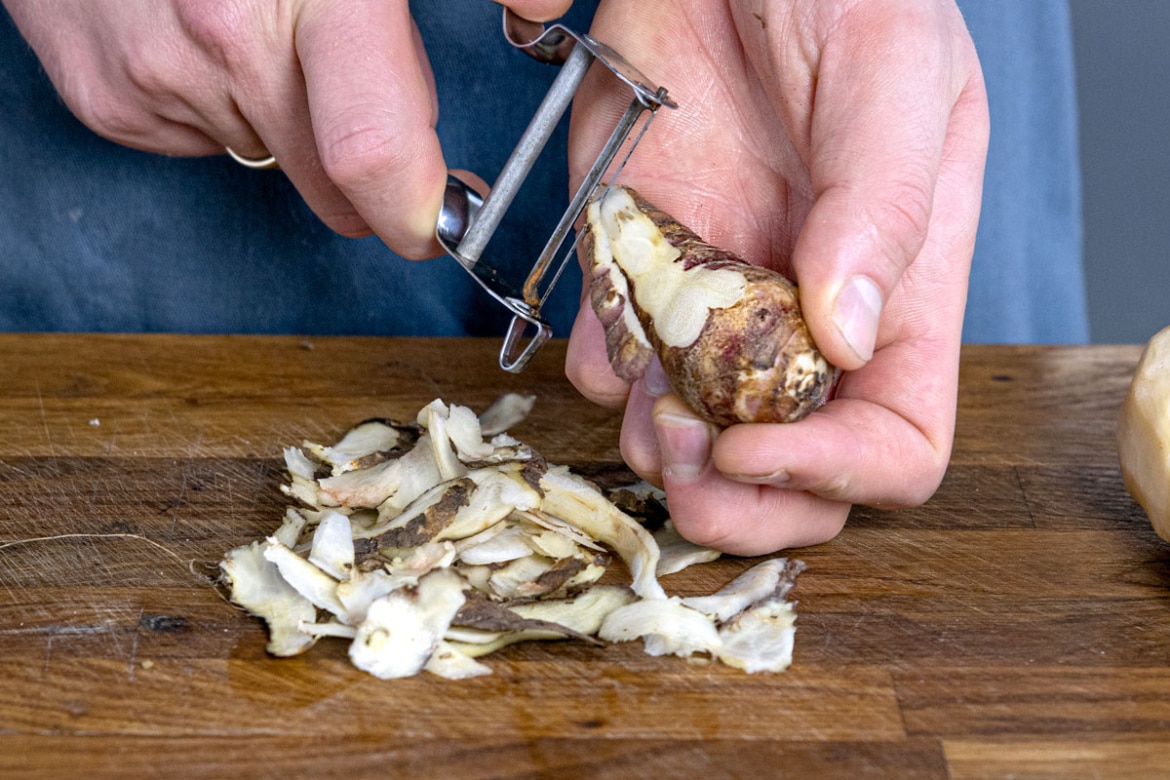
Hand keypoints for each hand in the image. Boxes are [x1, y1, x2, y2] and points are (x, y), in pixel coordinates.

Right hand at [2, 0, 568, 257]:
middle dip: (369, 179)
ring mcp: (158, 76)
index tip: (444, 220)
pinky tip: (210, 43)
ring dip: (292, 126)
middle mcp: (226, 40)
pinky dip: (225, 110)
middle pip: (332, 187)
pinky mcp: (109, 100)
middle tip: (373, 114)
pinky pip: (205, 143)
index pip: (375, 152)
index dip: (420, 211)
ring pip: (273, 162)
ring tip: (272, 38)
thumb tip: (535, 14)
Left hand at [565, 0, 988, 554]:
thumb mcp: (892, 73)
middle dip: (739, 498)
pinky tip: (607, 328)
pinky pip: (612, 357)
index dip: (836, 474)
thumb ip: (883, 204)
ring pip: (690, 432)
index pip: (896, 438)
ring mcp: (714, 297)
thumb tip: (850, 335)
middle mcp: (803, 314)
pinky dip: (600, 366)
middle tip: (688, 463)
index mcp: (898, 289)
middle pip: (792, 471)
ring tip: (645, 398)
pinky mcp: (636, 265)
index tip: (759, 448)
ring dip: (656, 444)